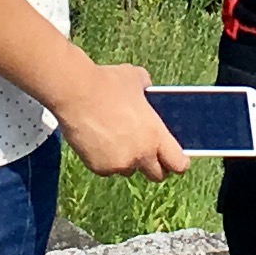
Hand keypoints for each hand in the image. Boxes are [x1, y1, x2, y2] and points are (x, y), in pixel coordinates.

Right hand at [59, 59, 190, 178]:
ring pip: (128, 170)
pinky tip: (97, 140)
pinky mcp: (99, 168)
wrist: (76, 93)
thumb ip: (148, 91)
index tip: (176, 159)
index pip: (179, 164)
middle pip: (157, 175)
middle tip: (147, 153)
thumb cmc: (109, 82)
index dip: (179, 162)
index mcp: (156, 135)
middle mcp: (141, 154)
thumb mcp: (137, 79)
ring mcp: (119, 164)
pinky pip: (107, 168)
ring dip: (127, 161)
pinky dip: (104, 159)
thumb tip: (148, 91)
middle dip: (154, 166)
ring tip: (116, 140)